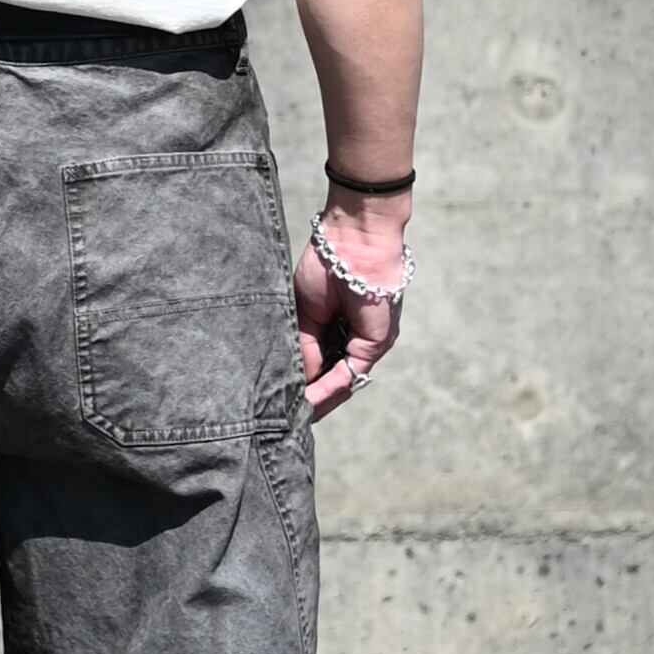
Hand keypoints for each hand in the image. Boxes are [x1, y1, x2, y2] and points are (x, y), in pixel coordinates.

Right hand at [295, 189, 410, 422]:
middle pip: (331, 383)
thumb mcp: (303, 312)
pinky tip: (308, 399)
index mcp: (336, 330)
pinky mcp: (376, 340)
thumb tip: (298, 381)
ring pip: (342, 384)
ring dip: (318, 402)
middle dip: (309, 402)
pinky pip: (351, 373)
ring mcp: (367, 342)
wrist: (354, 234)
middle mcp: (354, 340)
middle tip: (280, 418)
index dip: (300, 387)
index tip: (277, 402)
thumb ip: (303, 348)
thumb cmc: (326, 262)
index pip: (319, 369)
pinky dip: (329, 389)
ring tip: (292, 415)